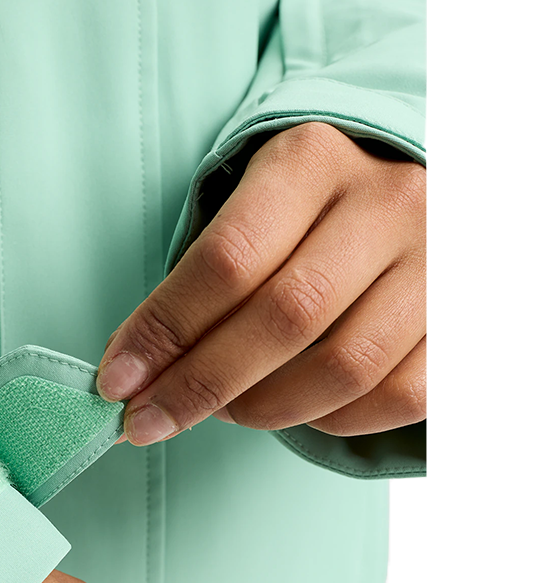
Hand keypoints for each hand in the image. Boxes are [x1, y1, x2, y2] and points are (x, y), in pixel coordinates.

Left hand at [97, 122, 425, 442]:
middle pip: (285, 318)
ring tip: (221, 411)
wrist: (412, 190)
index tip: (117, 381)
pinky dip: (331, 422)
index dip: (164, 330)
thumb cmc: (302, 213)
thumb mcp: (248, 210)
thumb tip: (132, 373)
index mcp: (312, 160)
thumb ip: (196, 284)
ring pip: (343, 367)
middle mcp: (388, 202)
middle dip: (200, 385)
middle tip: (148, 420)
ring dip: (262, 409)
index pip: (227, 260)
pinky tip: (293, 412)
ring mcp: (438, 262)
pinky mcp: (466, 320)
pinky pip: (396, 398)